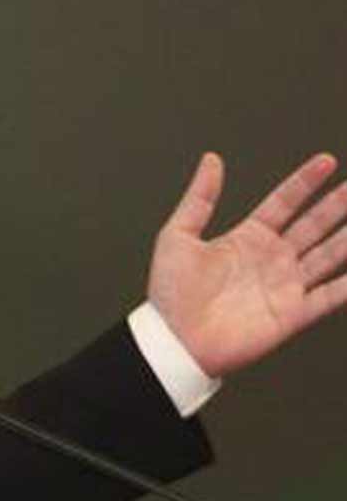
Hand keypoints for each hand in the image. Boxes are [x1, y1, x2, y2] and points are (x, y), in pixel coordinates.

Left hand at [148, 152, 346, 376]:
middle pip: (314, 224)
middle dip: (337, 204)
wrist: (174, 339)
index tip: (326, 161)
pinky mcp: (293, 313)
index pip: (284, 202)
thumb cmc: (170, 294)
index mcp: (247, 238)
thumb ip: (199, 198)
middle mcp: (271, 259)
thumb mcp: (178, 236)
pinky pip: (331, 296)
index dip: (305, 182)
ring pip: (330, 254)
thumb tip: (211, 161)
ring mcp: (285, 284)